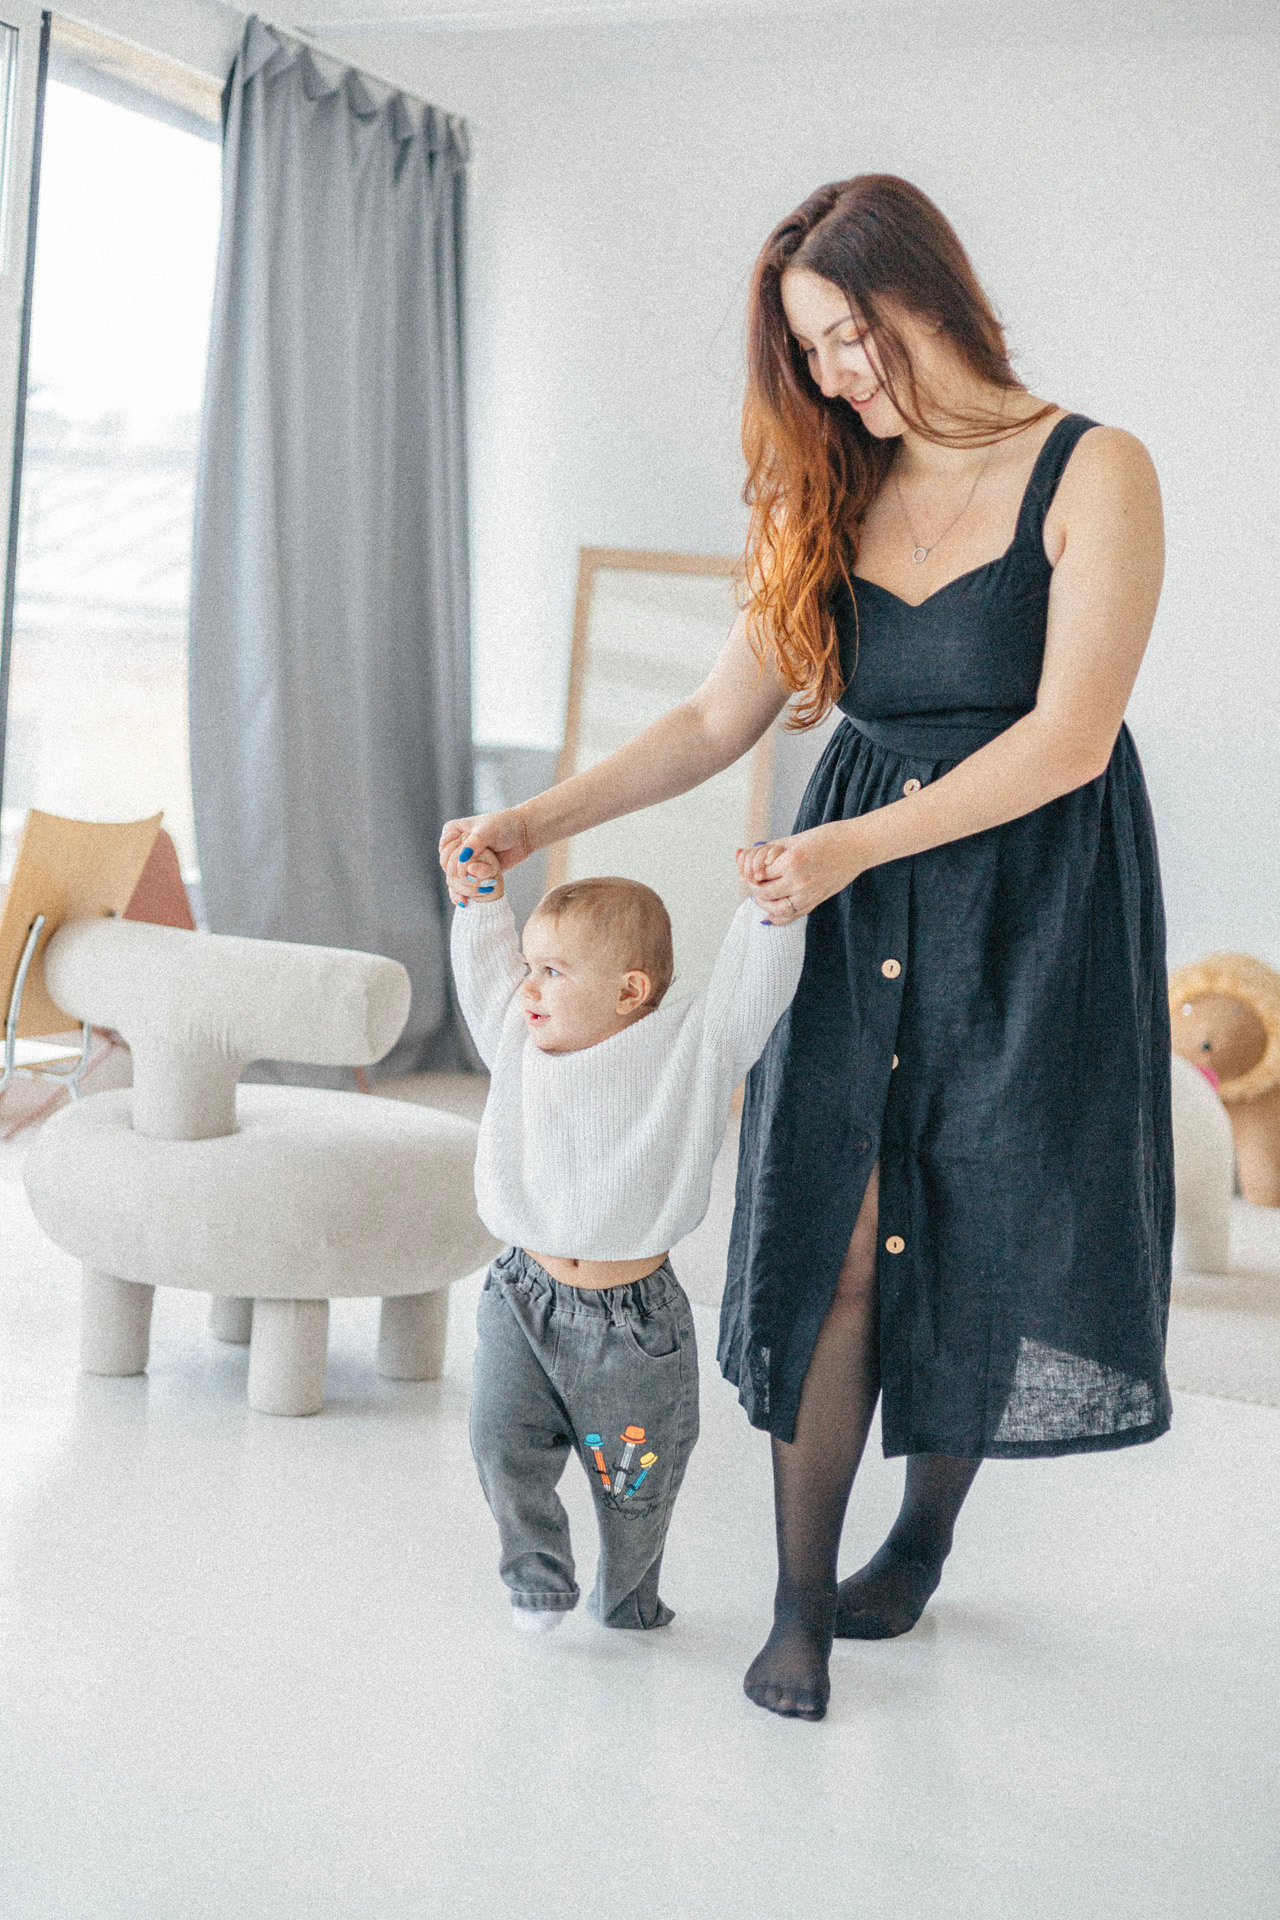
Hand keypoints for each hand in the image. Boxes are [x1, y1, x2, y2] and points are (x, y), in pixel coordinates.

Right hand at [439, 808, 530, 902]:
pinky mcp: (473, 872)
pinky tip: (465, 902)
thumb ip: (474, 844)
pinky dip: (463, 893)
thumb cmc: (504, 825)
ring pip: (453, 879)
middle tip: (475, 879)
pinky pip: (463, 886)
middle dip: (460, 875)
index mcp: (452, 831)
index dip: (454, 861)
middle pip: (447, 867)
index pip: (445, 852)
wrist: (523, 834)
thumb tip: (463, 862)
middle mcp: (454, 846)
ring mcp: (463, 860)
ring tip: (475, 893)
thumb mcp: (487, 831)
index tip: (468, 862)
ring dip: (463, 887)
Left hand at [736, 821, 866, 922]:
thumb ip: (769, 851)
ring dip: (763, 905)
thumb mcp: (794, 840)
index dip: (751, 872)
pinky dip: (777, 919)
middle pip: (764, 892)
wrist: (856, 846)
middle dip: (755, 888)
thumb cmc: (827, 838)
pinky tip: (769, 915)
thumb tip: (744, 855)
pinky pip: (791, 916)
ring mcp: (808, 894)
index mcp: (791, 860)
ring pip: (775, 909)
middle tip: (754, 882)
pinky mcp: (815, 901)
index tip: (751, 870)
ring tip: (761, 896)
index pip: (759, 874)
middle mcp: (798, 880)